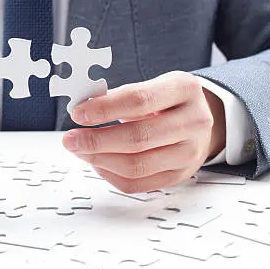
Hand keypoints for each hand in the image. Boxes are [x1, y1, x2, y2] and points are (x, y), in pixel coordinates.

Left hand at [63, 71, 225, 193]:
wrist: (199, 120)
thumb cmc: (167, 101)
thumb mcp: (151, 85)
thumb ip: (119, 96)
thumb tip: (82, 109)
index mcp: (184, 89)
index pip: (139, 100)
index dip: (104, 109)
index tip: (78, 113)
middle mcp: (193, 122)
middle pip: (138, 138)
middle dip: (96, 140)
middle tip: (70, 139)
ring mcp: (190, 152)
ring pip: (137, 165)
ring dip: (100, 159)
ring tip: (79, 150)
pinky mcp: (179, 175)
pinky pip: (138, 183)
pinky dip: (110, 174)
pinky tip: (97, 162)